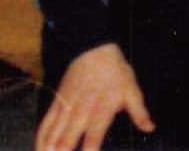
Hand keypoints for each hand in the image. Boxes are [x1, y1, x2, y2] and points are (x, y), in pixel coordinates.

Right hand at [37, 43, 154, 150]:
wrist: (92, 48)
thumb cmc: (115, 71)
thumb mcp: (132, 89)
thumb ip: (139, 112)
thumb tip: (150, 128)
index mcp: (101, 110)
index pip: (93, 137)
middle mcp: (81, 111)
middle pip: (67, 140)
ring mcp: (66, 107)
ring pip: (53, 134)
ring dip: (48, 150)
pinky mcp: (57, 103)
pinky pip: (45, 123)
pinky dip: (41, 138)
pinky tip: (38, 150)